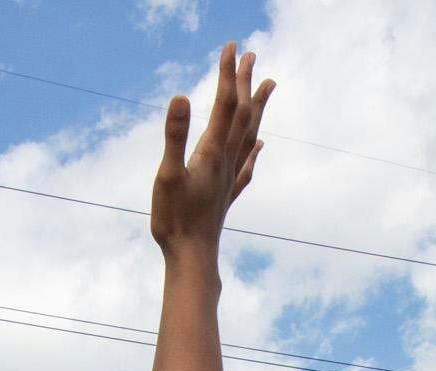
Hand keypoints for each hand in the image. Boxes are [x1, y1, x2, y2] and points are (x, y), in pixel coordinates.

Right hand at [150, 42, 273, 255]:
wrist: (192, 259)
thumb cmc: (175, 221)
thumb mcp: (167, 175)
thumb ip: (174, 135)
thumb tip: (181, 97)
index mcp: (212, 152)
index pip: (224, 104)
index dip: (227, 74)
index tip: (231, 46)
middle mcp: (226, 161)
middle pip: (242, 114)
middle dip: (246, 82)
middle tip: (252, 54)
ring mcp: (229, 178)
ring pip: (250, 135)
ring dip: (258, 108)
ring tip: (268, 86)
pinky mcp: (227, 194)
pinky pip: (247, 165)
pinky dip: (255, 149)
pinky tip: (261, 146)